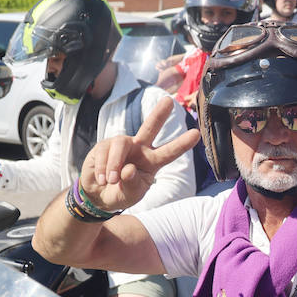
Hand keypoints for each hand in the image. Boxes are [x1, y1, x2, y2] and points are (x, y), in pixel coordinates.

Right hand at [81, 96, 199, 211]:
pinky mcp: (104, 146)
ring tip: (112, 181)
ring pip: (120, 143)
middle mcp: (140, 149)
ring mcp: (122, 145)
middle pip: (150, 127)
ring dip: (115, 163)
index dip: (182, 143)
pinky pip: (104, 152)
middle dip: (159, 114)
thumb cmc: (121, 193)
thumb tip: (128, 169)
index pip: (169, 152)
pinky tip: (102, 180)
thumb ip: (132, 184)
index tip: (196, 133)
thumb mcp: (131, 195)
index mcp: (152, 161)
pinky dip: (104, 168)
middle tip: (169, 101)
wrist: (99, 195)